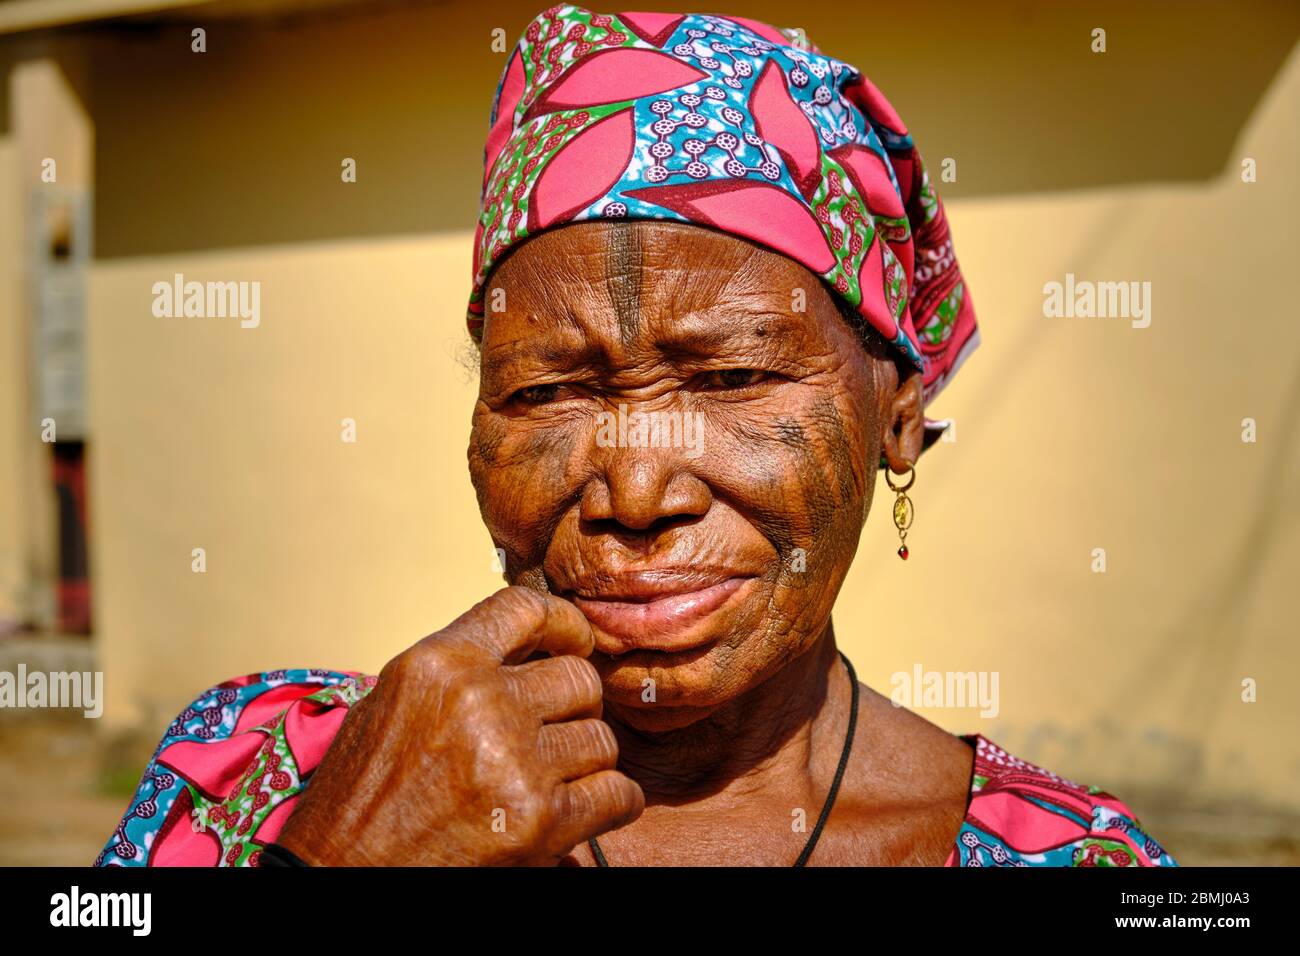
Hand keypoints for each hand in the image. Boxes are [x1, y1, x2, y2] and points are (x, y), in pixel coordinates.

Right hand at [275, 587, 643, 864]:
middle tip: (559, 732)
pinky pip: (617, 794)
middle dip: (577, 707)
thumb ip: (458, 673)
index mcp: (439, 664)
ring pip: (602, 738)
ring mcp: (513, 761)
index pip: (526, 609)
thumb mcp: (391, 703)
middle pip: (579, 679)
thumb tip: (527, 656)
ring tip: (558, 778)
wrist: (339, 871)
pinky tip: (591, 808)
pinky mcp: (538, 820)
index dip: (564, 623)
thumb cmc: (358, 796)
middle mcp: (480, 702)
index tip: (576, 642)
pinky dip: (614, 803)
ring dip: (588, 761)